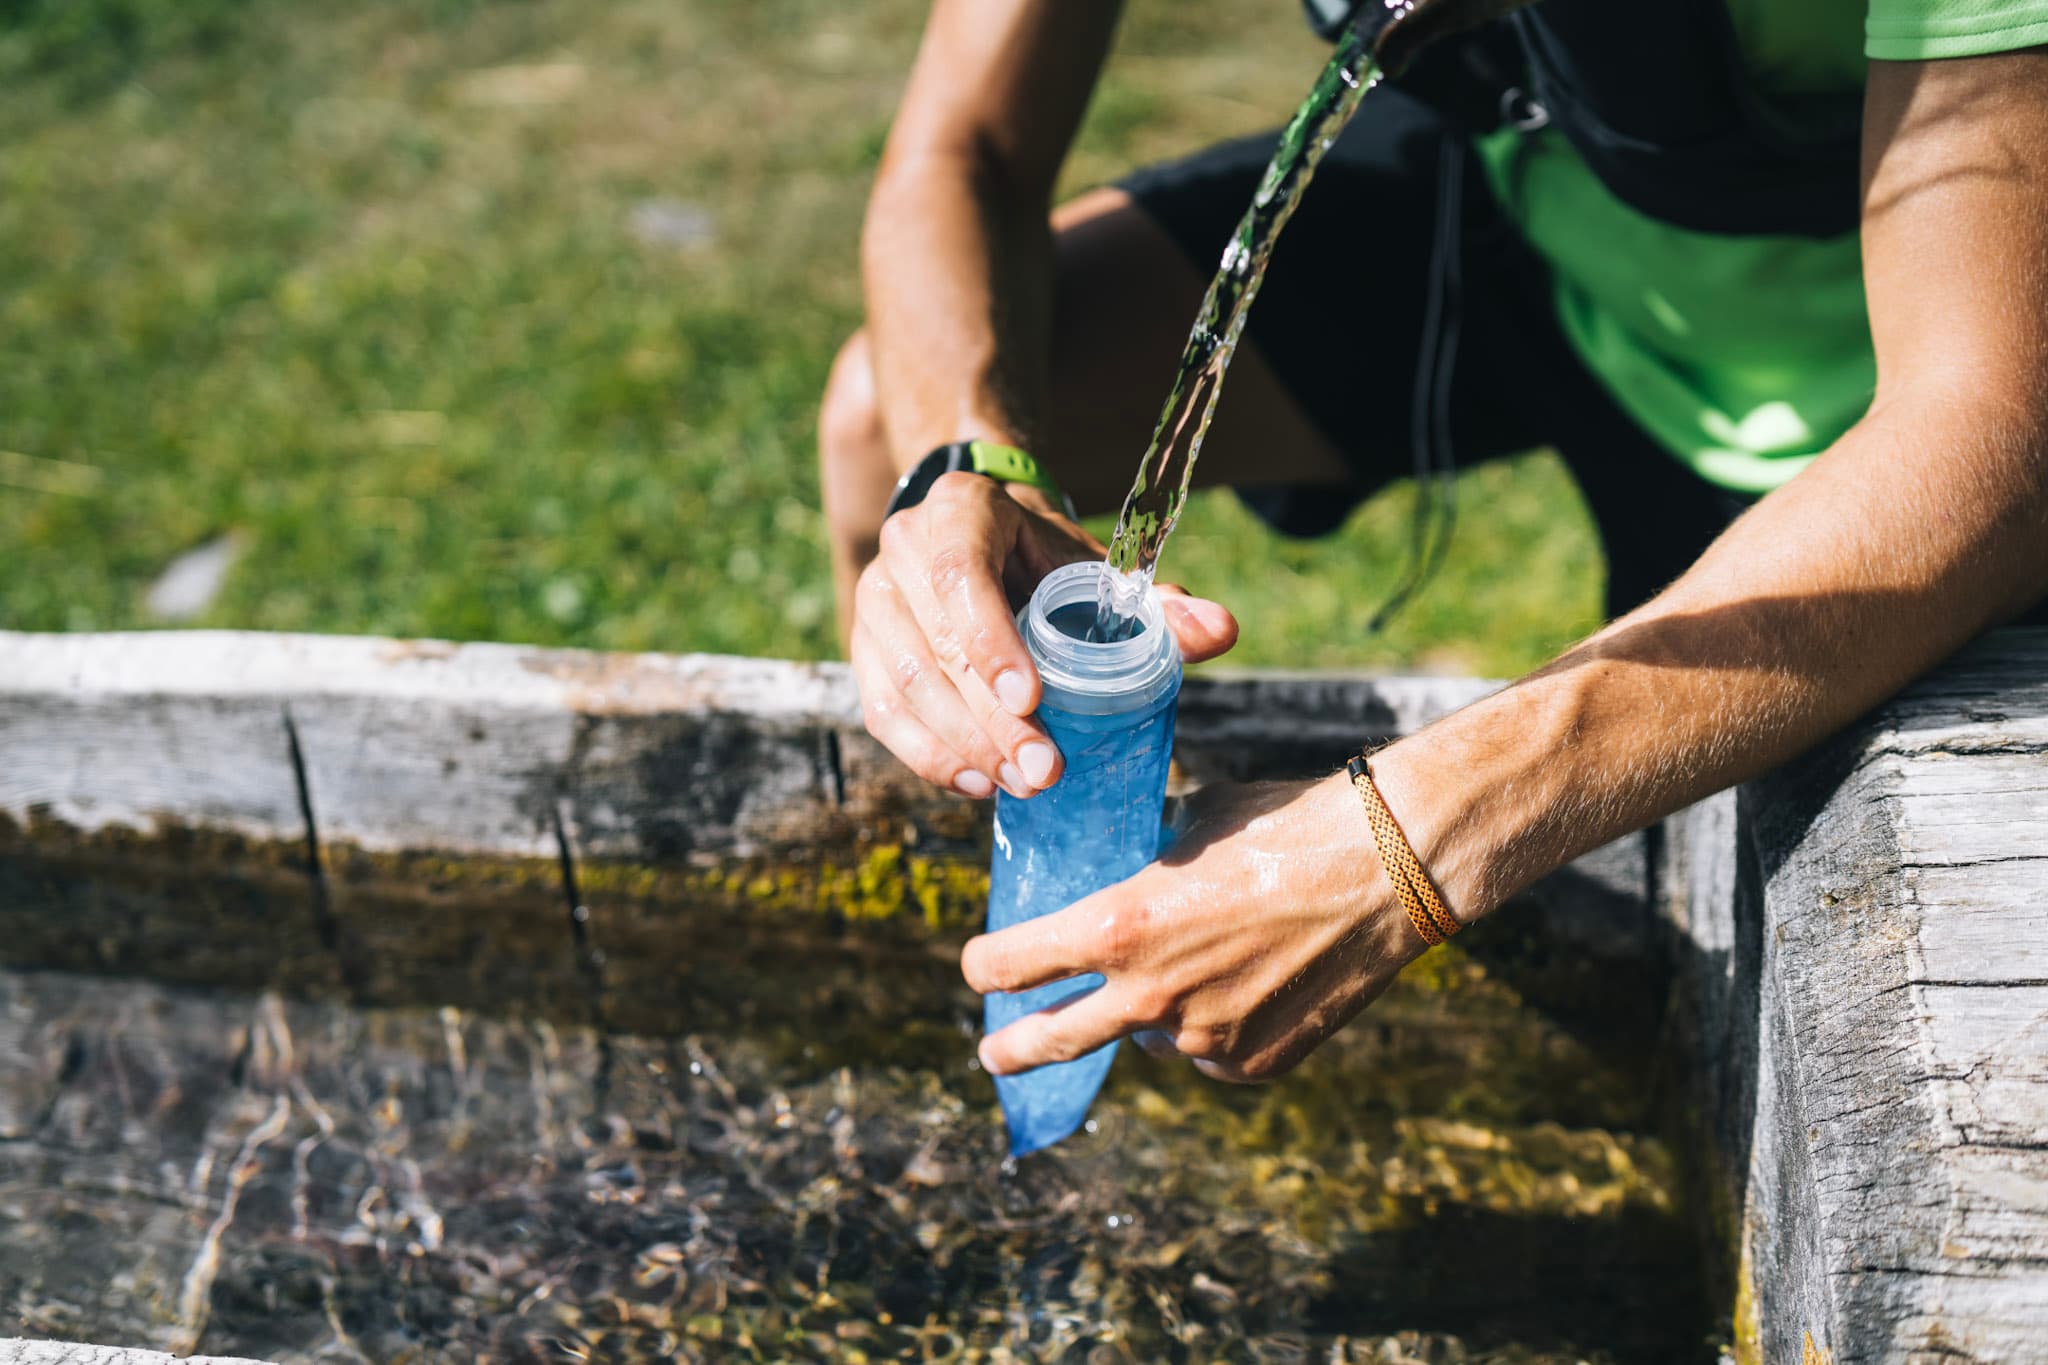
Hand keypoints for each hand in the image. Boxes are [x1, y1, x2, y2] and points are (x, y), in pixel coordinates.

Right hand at [851, 470, 1236, 798]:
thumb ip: (1156, 602)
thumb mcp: (1098, 569)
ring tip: (1021, 784)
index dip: (990, 638)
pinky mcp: (863, 649)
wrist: (989, 541)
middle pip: (934, 643)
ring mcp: (875, 600)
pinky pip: (882, 711)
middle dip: (990, 719)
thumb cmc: (1049, 559)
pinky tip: (976, 783)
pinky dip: (928, 755)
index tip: (1032, 699)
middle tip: (1044, 770)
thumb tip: (1220, 632)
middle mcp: (903, 547)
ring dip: (962, 745)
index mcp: (960, 509)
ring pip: (903, 684)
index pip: (959, 572)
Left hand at [959, 772, 1437, 1082]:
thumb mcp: (1189, 827)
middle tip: (993, 1054)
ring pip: (1153, 1035)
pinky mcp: (1252, 1064)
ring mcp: (1203, 1040)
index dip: (989, 964)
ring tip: (1211, 956)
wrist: (1386, 870)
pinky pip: (1211, 1052)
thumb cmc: (1282, 827)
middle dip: (1013, 1047)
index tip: (983, 966)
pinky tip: (1254, 979)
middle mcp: (1151, 996)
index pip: (1014, 963)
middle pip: (1051, 1038)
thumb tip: (1123, 865)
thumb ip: (1144, 862)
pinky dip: (1216, 1026)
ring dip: (1158, 1009)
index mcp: (1120, 927)